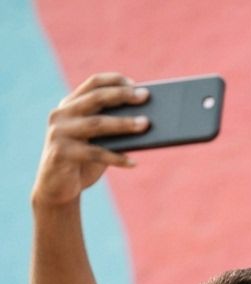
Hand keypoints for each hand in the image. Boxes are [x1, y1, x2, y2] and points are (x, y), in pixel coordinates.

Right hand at [32, 73, 149, 207]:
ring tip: (146, 125)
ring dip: (123, 124)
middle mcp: (62, 114)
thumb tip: (145, 123)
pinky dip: (116, 158)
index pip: (92, 84)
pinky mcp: (61, 153)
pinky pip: (95, 153)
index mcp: (70, 106)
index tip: (136, 84)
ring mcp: (59, 132)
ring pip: (96, 124)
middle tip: (145, 96)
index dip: (114, 81)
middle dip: (122, 96)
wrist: (57, 188)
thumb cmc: (83, 162)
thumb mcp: (97, 142)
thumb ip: (112, 130)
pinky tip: (134, 162)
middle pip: (95, 98)